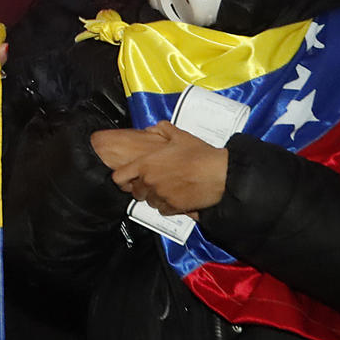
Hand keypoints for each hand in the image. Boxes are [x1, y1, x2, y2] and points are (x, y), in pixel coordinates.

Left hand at [102, 120, 229, 216]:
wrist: (219, 174)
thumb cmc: (200, 155)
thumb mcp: (180, 136)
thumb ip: (162, 130)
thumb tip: (152, 128)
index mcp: (146, 164)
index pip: (119, 178)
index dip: (123, 178)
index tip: (129, 178)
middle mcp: (150, 182)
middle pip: (135, 193)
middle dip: (143, 189)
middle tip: (155, 183)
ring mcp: (161, 196)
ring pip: (150, 202)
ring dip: (156, 197)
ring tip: (169, 188)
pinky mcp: (174, 208)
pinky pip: (163, 210)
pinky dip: (168, 206)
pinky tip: (177, 197)